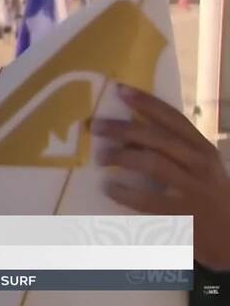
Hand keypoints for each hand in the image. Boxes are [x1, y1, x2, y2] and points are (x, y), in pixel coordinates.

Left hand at [91, 84, 229, 270]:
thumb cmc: (207, 194)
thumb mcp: (198, 166)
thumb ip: (173, 148)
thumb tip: (129, 130)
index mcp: (202, 148)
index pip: (174, 118)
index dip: (147, 102)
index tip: (120, 90)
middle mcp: (200, 164)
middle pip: (158, 138)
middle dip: (124, 129)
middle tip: (96, 127)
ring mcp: (193, 189)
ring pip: (153, 163)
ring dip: (122, 156)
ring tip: (100, 156)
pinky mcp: (182, 215)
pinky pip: (147, 200)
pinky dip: (124, 192)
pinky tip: (109, 187)